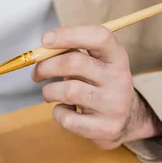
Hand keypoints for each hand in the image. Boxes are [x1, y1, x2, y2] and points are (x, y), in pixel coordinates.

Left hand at [32, 25, 159, 149]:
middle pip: (75, 63)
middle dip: (46, 67)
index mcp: (117, 57)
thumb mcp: (93, 65)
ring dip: (49, 91)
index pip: (99, 37)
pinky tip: (65, 110)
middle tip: (36, 74)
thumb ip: (71, 54)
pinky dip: (57, 113)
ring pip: (67, 91)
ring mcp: (114, 104)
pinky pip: (66, 118)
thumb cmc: (97, 86)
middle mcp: (120, 78)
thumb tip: (40, 52)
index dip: (69, 34)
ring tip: (50, 94)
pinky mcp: (106, 127)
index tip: (45, 39)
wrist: (125, 120)